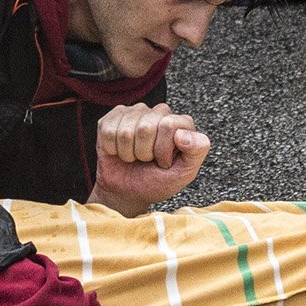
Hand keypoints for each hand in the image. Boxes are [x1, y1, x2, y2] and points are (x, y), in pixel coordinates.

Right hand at [89, 102, 210, 215]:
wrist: (127, 193)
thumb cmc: (157, 182)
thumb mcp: (184, 173)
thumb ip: (197, 151)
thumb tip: (182, 134)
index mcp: (180, 123)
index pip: (168, 125)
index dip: (162, 151)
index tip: (164, 162)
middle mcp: (159, 112)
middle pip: (145, 128)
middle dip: (144, 153)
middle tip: (147, 161)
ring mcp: (136, 112)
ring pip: (126, 131)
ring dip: (128, 153)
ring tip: (134, 157)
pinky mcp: (114, 117)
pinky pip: (108, 130)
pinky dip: (113, 149)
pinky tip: (119, 152)